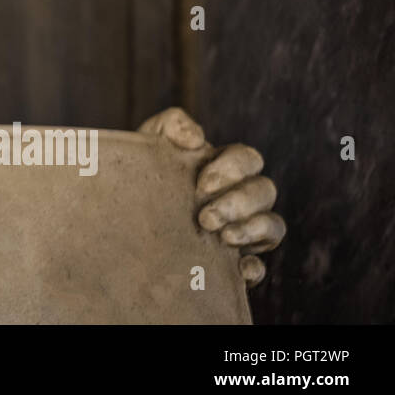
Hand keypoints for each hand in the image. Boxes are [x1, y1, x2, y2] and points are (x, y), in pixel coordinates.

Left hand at [138, 107, 285, 286]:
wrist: (121, 210)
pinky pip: (260, 267)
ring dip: (252, 230)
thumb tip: (196, 139)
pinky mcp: (234, 263)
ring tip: (222, 237)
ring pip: (273, 226)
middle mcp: (241, 196)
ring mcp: (243, 229)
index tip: (202, 184)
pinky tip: (239, 269)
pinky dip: (254, 268)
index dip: (233, 169)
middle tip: (206, 218)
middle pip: (263, 192)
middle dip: (238, 203)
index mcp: (225, 166)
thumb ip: (172, 125)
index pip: (248, 159)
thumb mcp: (150, 142)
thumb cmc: (143, 171)